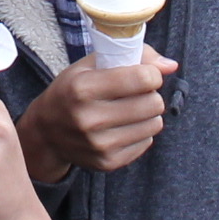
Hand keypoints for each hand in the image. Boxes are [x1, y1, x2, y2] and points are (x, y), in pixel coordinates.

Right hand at [14, 53, 176, 179]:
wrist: (47, 132)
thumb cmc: (72, 90)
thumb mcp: (92, 64)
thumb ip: (132, 56)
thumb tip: (171, 65)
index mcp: (82, 89)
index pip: (143, 78)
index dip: (151, 73)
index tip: (144, 74)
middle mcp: (89, 119)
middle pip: (153, 103)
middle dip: (150, 94)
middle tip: (136, 93)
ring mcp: (99, 145)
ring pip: (154, 124)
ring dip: (148, 114)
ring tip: (130, 109)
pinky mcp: (108, 162)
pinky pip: (147, 142)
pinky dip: (140, 131)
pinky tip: (122, 126)